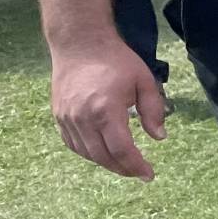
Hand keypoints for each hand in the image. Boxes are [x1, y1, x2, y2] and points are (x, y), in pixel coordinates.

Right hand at [50, 37, 166, 180]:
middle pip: (103, 157)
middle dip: (124, 169)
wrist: (80, 43)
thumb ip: (153, 111)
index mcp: (106, 111)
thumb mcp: (144, 81)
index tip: (149, 175)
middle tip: (140, 172)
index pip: (122, 150)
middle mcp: (83, 119)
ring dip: (107, 163)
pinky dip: (89, 153)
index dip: (136, 166)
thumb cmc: (116, 60)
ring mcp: (67, 119)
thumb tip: (159, 137)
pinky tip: (103, 152)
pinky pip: (73, 144)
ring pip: (87, 154)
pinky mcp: (58, 116)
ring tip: (125, 164)